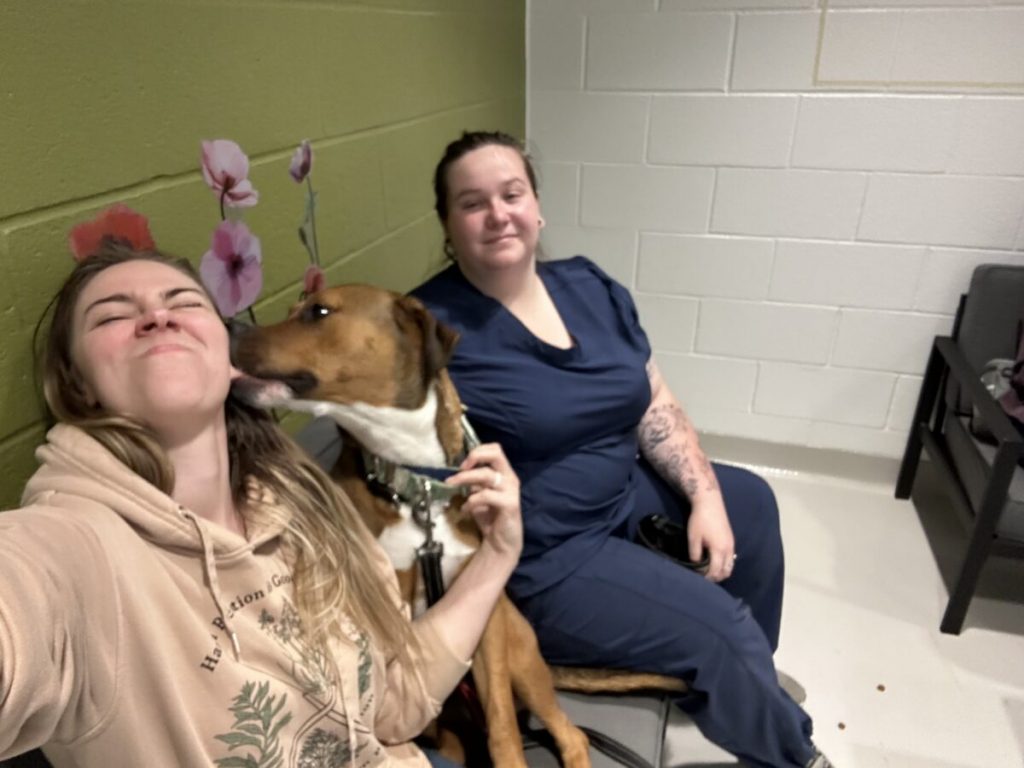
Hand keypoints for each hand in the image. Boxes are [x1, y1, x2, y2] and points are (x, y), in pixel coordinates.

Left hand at [446, 443, 522, 559]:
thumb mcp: (479, 495)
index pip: (495, 449)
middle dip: (474, 456)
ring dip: (465, 478)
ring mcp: (511, 490)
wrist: (501, 542)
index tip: (462, 464)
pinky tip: (465, 510)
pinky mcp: (510, 504)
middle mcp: (510, 478)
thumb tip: (457, 472)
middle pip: (496, 454)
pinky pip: (486, 495)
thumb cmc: (490, 517)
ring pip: (486, 474)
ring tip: (451, 486)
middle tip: (459, 469)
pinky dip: (471, 501)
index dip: (478, 451)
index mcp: (504, 473)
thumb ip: (474, 482)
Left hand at [687, 495, 734, 582]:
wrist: (710, 502)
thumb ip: (694, 554)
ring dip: (721, 571)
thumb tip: (695, 566)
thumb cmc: (700, 519)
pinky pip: (731, 558)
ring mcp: (732, 544)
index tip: (698, 579)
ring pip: (730, 566)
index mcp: (719, 549)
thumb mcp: (693, 537)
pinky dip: (724, 564)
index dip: (707, 577)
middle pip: (726, 571)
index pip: (715, 571)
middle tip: (704, 578)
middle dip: (716, 577)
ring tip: (709, 572)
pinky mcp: (731, 540)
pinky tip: (714, 562)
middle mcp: (729, 549)